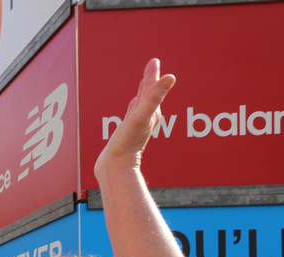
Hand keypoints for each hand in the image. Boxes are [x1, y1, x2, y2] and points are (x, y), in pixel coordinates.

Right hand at [94, 59, 175, 182]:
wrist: (115, 167)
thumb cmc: (127, 144)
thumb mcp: (141, 116)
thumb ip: (154, 96)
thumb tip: (171, 76)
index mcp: (152, 112)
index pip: (153, 89)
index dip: (153, 74)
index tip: (154, 61)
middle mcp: (146, 118)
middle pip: (149, 94)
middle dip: (150, 80)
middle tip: (152, 65)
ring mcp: (136, 126)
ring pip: (141, 104)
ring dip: (142, 93)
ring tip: (143, 84)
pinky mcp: (125, 133)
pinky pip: (131, 115)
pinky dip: (133, 106)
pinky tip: (132, 105)